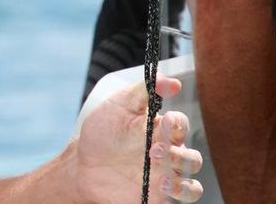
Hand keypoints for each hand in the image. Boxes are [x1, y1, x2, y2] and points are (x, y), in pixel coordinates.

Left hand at [74, 76, 202, 202]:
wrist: (83, 164)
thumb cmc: (102, 132)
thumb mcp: (118, 105)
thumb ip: (143, 91)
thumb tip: (172, 82)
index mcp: (160, 129)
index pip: (180, 124)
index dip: (177, 122)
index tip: (166, 119)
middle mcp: (167, 152)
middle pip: (191, 154)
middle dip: (176, 152)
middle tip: (153, 149)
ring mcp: (165, 175)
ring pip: (192, 177)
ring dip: (182, 172)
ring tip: (160, 171)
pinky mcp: (159, 194)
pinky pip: (186, 195)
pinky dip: (182, 191)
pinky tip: (162, 184)